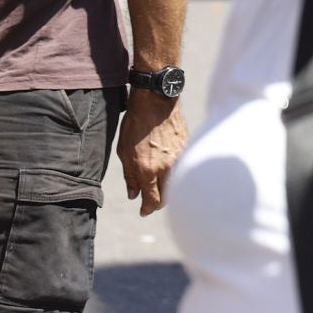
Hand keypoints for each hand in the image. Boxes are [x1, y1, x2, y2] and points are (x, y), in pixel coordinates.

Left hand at [117, 89, 188, 215]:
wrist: (157, 101)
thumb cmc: (136, 124)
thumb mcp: (124, 151)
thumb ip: (129, 176)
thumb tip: (133, 194)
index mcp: (148, 170)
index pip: (151, 201)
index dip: (146, 209)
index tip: (143, 211)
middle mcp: (166, 168)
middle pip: (167, 197)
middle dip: (158, 202)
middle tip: (150, 201)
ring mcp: (179, 159)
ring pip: (177, 184)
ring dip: (168, 189)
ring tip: (159, 186)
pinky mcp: (187, 149)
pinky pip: (183, 168)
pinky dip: (176, 174)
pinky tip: (168, 169)